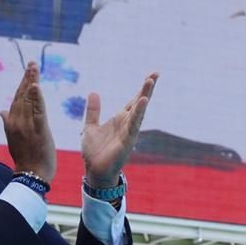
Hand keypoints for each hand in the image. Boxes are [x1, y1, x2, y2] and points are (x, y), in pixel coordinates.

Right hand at [0, 63, 56, 180]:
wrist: (30, 174)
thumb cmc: (24, 158)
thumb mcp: (13, 139)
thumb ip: (8, 123)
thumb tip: (2, 111)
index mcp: (12, 122)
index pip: (17, 99)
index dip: (22, 84)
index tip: (27, 71)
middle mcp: (17, 121)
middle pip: (22, 95)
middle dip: (27, 78)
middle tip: (32, 63)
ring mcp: (27, 125)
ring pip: (29, 99)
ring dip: (32, 82)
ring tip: (34, 68)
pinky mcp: (39, 129)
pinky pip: (38, 110)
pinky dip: (37, 98)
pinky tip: (36, 86)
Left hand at [80, 72, 158, 187]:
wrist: (94, 171)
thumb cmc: (94, 152)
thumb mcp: (90, 126)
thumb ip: (93, 111)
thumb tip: (93, 92)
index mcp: (120, 119)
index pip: (133, 101)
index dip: (141, 89)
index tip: (151, 75)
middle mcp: (127, 124)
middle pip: (140, 102)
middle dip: (147, 88)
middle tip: (156, 73)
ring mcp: (129, 132)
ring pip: (139, 111)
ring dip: (145, 96)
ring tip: (150, 81)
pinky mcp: (128, 141)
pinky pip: (134, 124)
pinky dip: (138, 113)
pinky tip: (143, 101)